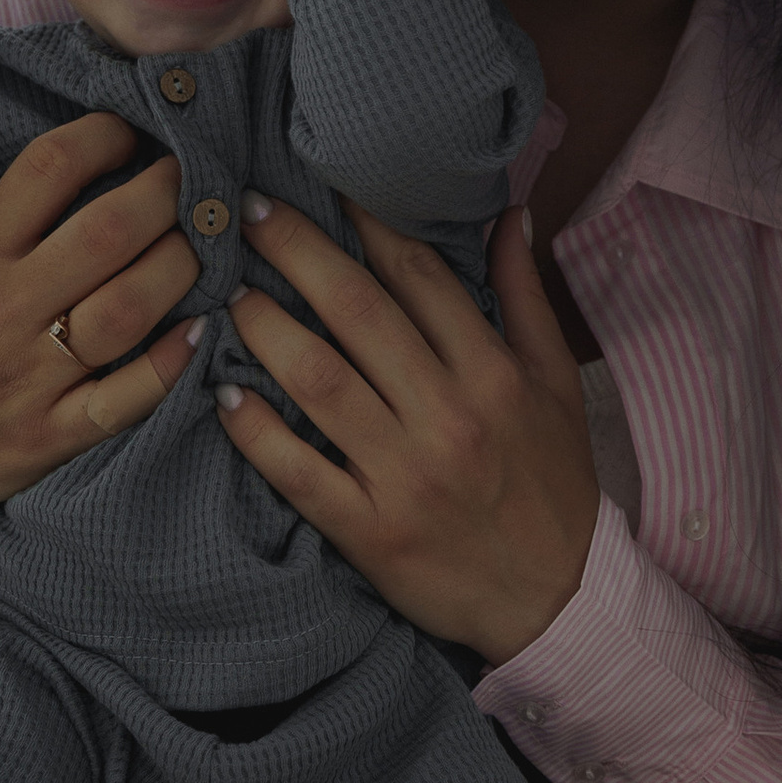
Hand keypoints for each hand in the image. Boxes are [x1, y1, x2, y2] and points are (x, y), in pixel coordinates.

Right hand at [0, 113, 202, 530]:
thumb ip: (7, 231)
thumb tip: (94, 175)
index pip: (47, 169)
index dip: (105, 135)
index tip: (133, 133)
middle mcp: (2, 310)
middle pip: (108, 231)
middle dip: (168, 193)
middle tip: (195, 180)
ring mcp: (28, 378)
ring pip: (129, 307)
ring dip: (183, 266)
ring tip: (207, 245)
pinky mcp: (49, 436)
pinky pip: (129, 397)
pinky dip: (173, 361)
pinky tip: (201, 329)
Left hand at [213, 196, 598, 657]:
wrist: (559, 601)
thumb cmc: (554, 484)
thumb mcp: (557, 384)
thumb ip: (525, 296)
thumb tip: (507, 214)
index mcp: (492, 372)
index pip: (419, 275)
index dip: (365, 221)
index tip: (323, 182)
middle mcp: (447, 415)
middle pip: (358, 312)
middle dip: (297, 252)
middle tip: (248, 211)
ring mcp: (405, 475)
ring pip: (320, 381)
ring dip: (266, 329)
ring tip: (228, 293)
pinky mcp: (371, 531)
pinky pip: (299, 472)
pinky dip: (256, 431)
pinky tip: (222, 395)